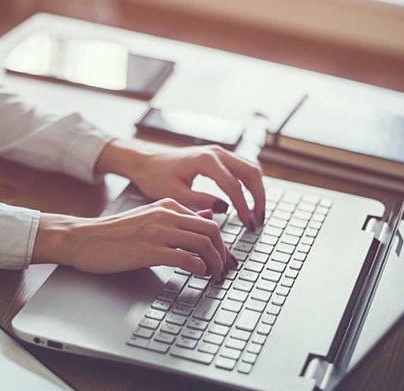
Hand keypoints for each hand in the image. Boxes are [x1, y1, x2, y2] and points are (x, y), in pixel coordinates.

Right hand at [32, 199, 234, 279]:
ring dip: (215, 263)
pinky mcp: (148, 250)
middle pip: (212, 231)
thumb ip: (178, 218)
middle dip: (224, 254)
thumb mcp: (149, 218)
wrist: (83, 239)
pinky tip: (199, 275)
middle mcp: (165, 215)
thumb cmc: (114, 233)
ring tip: (214, 276)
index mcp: (167, 205)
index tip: (224, 259)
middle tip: (225, 270)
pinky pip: (185, 258)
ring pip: (203, 243)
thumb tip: (208, 216)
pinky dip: (199, 268)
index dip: (222, 243)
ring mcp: (157, 232)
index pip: (208, 221)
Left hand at [96, 139, 264, 229]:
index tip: (248, 225)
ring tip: (256, 214)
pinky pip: (243, 168)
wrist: (145, 161)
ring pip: (251, 168)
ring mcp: (219, 152)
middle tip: (258, 221)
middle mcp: (216, 152)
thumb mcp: (175, 194)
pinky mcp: (218, 156)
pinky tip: (247, 202)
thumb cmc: (155, 177)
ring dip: (257, 191)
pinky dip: (249, 184)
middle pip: (251, 173)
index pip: (234, 186)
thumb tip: (225, 209)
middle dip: (258, 198)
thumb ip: (200, 201)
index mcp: (205, 160)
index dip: (243, 207)